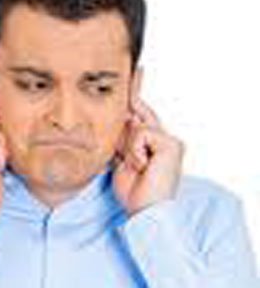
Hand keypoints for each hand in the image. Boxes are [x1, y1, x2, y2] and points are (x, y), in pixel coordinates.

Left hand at [112, 100, 184, 215]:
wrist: (145, 210)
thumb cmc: (134, 192)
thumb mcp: (122, 162)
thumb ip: (122, 143)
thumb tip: (116, 123)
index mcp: (154, 145)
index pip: (143, 116)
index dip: (136, 99)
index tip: (134, 77)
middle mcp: (165, 140)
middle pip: (142, 114)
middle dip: (132, 104)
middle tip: (125, 121)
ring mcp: (171, 142)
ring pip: (138, 128)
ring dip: (129, 149)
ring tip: (137, 167)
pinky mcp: (171, 144)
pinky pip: (142, 134)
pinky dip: (135, 151)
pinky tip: (142, 166)